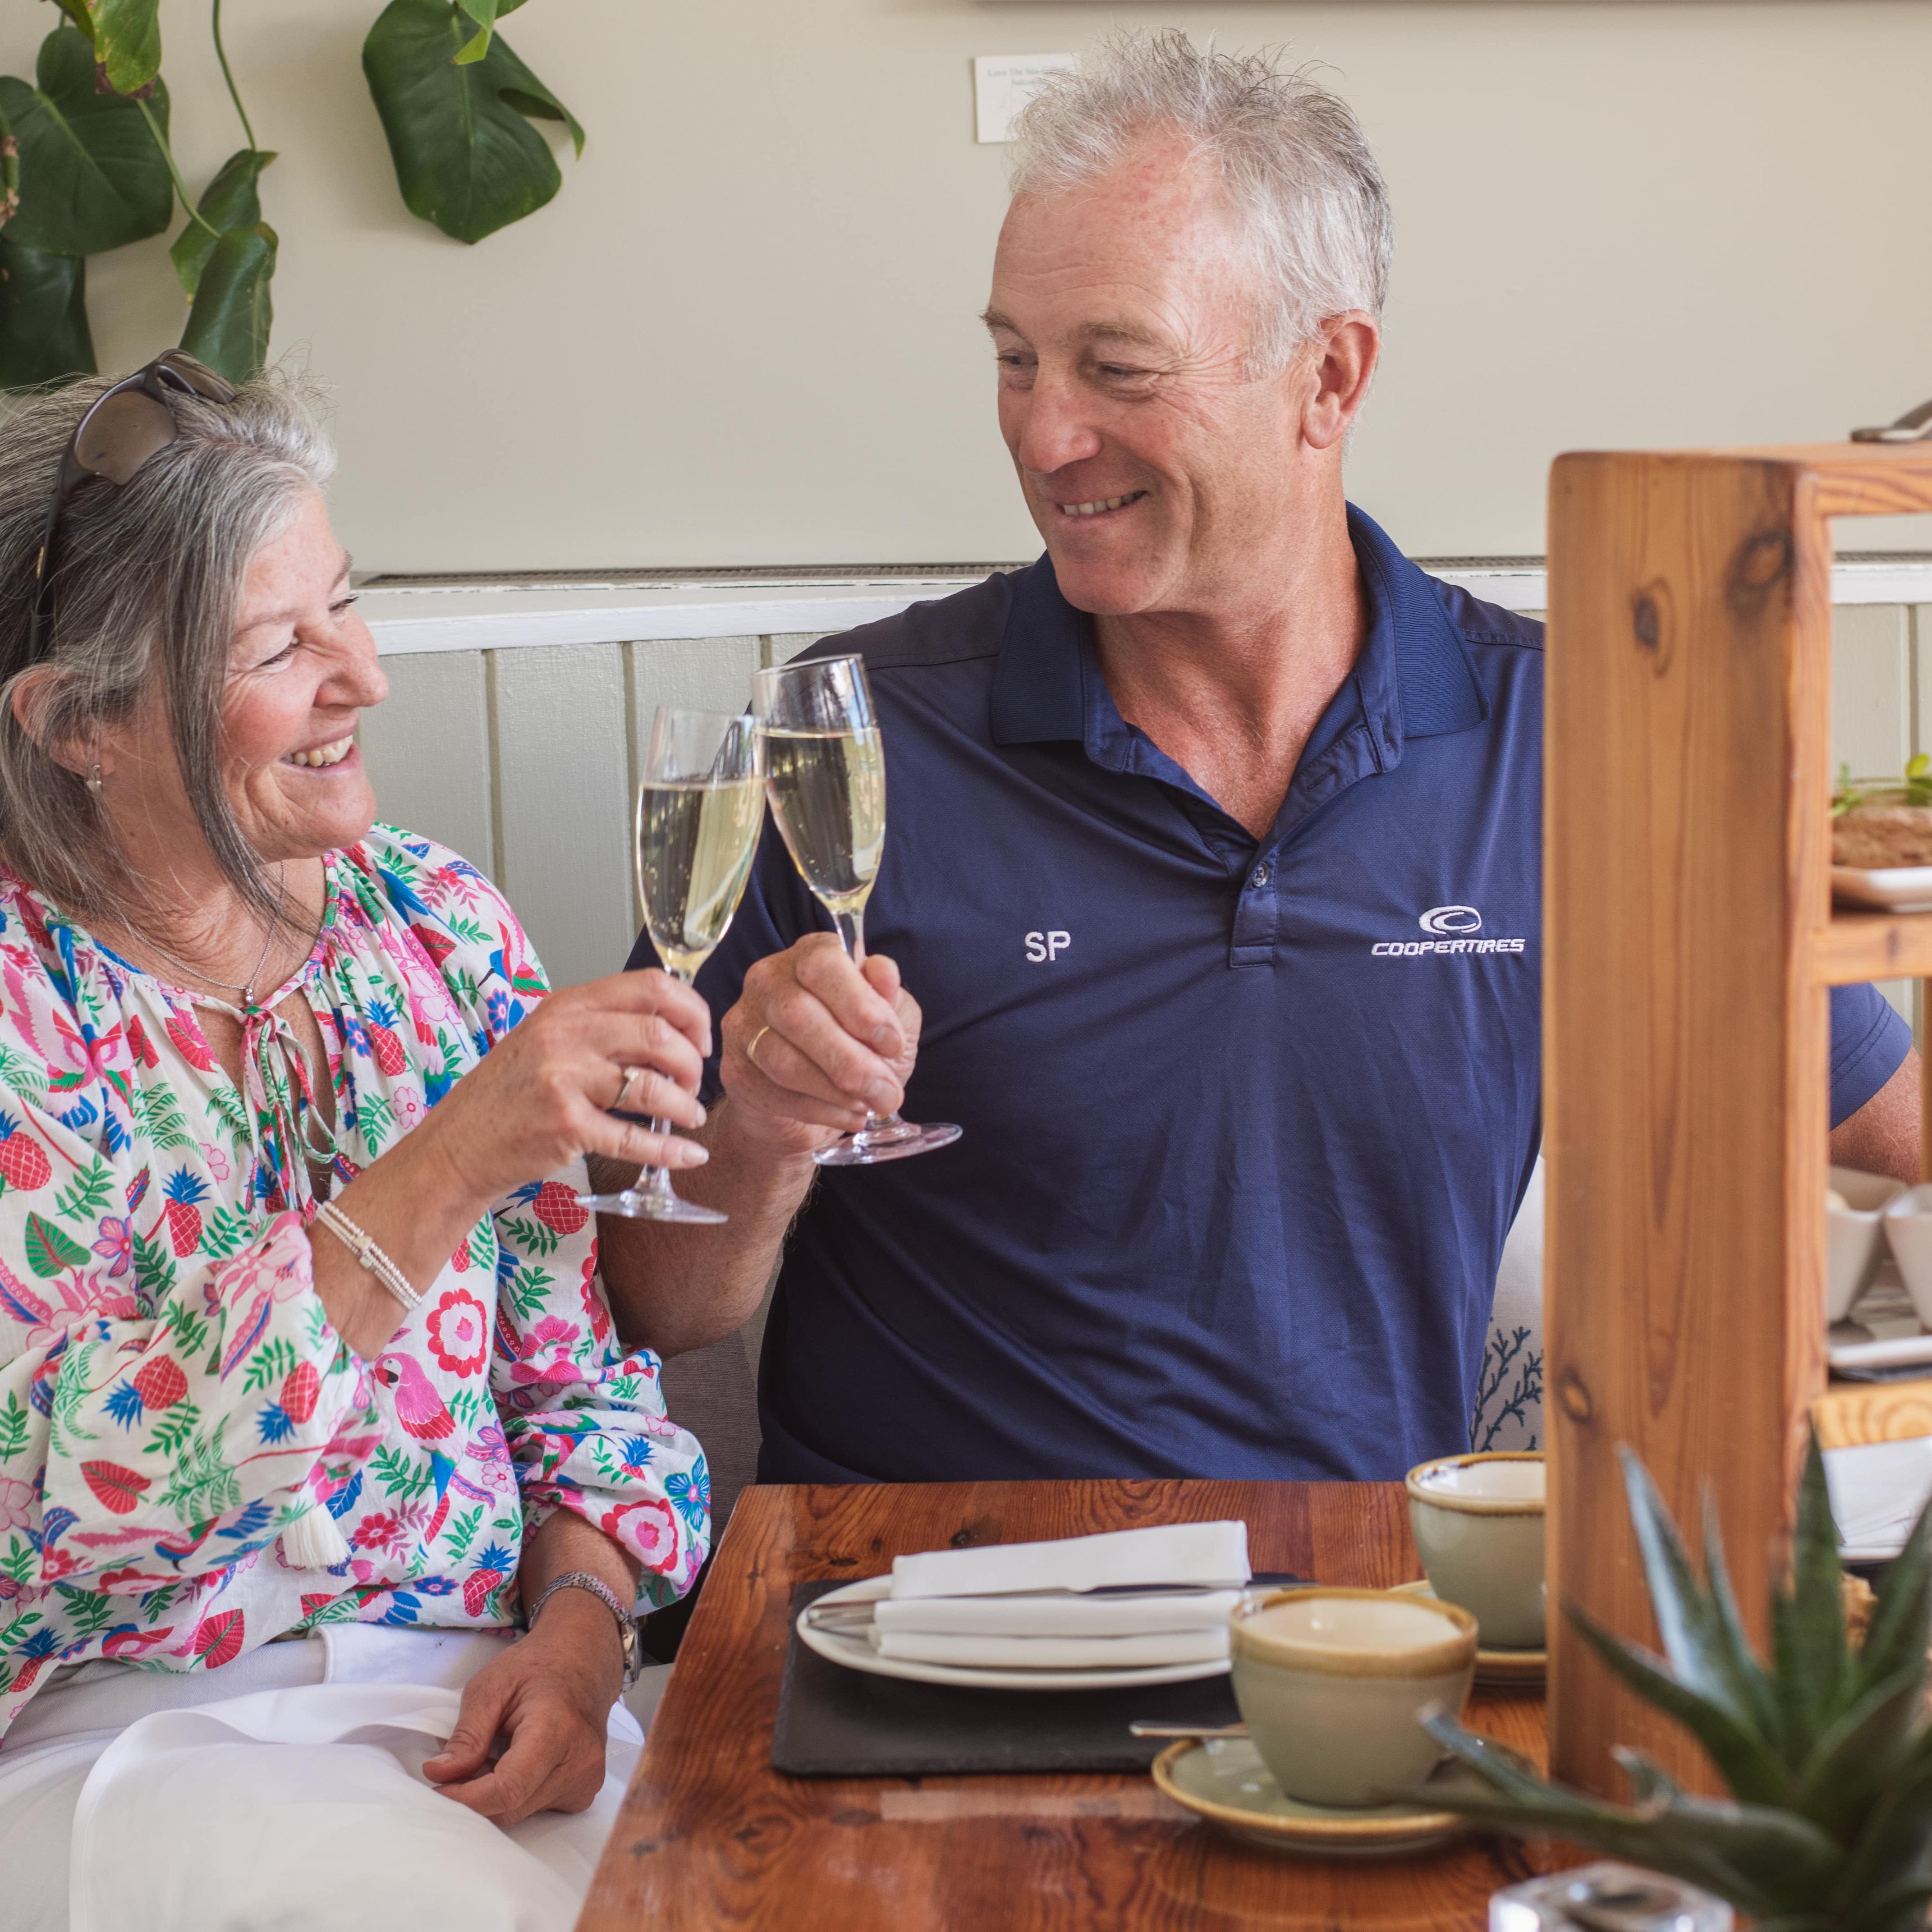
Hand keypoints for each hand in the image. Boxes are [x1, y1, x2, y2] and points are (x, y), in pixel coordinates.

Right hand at [416, 969, 713, 1207]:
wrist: (457, 1144)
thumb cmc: (508, 1093)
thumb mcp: (548, 1039)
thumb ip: (601, 1027)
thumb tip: (671, 1031)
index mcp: (567, 1005)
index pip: (650, 987)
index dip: (691, 1011)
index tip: (700, 1039)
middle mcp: (565, 1034)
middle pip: (659, 1034)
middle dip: (692, 1062)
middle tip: (695, 1083)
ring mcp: (564, 1080)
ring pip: (653, 1085)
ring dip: (686, 1105)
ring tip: (691, 1116)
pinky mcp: (566, 1127)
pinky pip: (635, 1138)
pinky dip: (671, 1149)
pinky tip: (689, 1153)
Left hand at [421, 1594, 623, 1824]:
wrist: (582, 1662)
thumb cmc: (537, 1668)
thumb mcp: (492, 1686)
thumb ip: (467, 1734)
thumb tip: (438, 1775)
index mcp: (557, 1730)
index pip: (508, 1789)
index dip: (465, 1798)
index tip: (437, 1788)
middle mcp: (579, 1763)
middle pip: (510, 1808)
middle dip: (474, 1796)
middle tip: (457, 1768)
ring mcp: (586, 1781)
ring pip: (519, 1814)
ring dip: (492, 1795)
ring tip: (491, 1755)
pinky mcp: (583, 1793)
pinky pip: (534, 1810)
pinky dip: (513, 1795)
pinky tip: (514, 1764)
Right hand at [718, 933, 923, 1154]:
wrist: (816, 1098)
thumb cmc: (857, 1045)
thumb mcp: (891, 1017)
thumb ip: (890, 996)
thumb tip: (884, 972)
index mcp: (809, 955)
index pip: (823, 965)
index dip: (861, 1007)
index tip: (893, 1045)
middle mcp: (767, 981)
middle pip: (798, 1015)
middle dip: (852, 1061)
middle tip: (887, 1092)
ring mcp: (743, 1024)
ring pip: (784, 1061)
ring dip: (836, 1092)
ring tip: (870, 1105)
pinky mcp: (735, 1069)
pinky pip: (775, 1094)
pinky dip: (821, 1112)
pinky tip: (848, 1116)